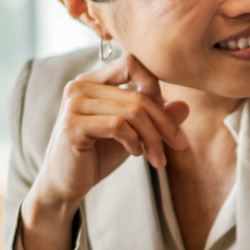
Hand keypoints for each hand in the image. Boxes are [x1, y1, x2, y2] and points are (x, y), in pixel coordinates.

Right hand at [22, 54, 188, 249]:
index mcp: (92, 80)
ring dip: (153, 138)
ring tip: (157, 157)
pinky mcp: (72, 125)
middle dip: (164, 124)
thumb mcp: (133, 134)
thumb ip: (155, 118)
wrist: (65, 185)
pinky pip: (118, 125)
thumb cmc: (97, 156)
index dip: (156, 87)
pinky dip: (134, 141)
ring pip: (133, 111)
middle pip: (139, 95)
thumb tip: (185, 106)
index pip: (132, 64)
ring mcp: (74, 104)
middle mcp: (80, 86)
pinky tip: (135, 153)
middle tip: (179, 145)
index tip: (167, 117)